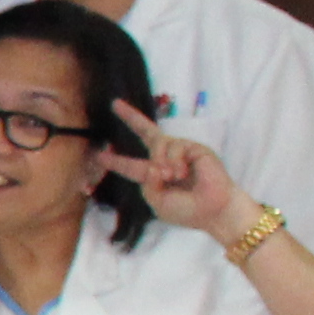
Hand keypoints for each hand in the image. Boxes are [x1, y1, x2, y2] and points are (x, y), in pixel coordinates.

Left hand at [118, 104, 248, 238]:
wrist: (214, 211)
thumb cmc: (187, 211)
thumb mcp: (158, 202)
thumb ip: (147, 184)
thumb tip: (152, 165)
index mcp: (155, 176)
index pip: (132, 165)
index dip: (116, 160)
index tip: (99, 155)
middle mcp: (166, 159)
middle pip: (147, 133)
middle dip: (131, 118)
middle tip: (115, 104)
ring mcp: (181, 152)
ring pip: (158, 144)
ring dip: (161, 162)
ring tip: (174, 177)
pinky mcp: (195, 147)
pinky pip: (174, 146)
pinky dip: (174, 161)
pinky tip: (183, 173)